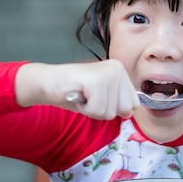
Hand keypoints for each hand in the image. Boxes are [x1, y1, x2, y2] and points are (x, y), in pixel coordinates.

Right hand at [16, 59, 140, 119]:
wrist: (47, 82)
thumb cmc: (74, 91)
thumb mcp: (103, 97)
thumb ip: (118, 102)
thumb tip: (130, 112)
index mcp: (121, 71)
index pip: (134, 104)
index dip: (114, 108)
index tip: (97, 98)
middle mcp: (117, 69)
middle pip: (125, 109)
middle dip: (104, 110)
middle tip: (89, 97)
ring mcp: (108, 73)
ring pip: (110, 112)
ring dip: (93, 110)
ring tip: (83, 96)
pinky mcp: (95, 80)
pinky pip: (98, 110)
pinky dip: (85, 109)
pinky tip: (78, 96)